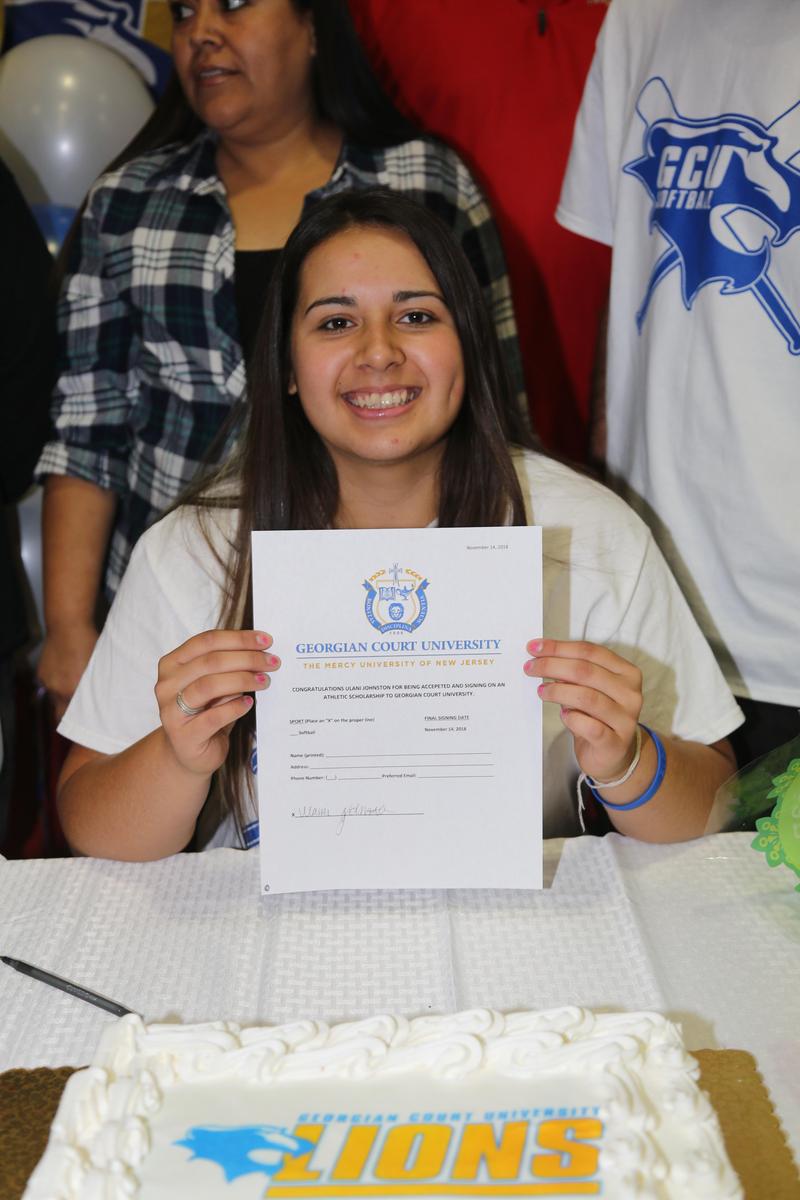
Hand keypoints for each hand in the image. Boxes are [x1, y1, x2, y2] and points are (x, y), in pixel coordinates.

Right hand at [38, 622, 99, 721]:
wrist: (67, 626)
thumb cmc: (88, 643)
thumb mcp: (98, 666)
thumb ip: (96, 685)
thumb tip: (101, 698)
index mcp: (74, 690)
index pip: (73, 716)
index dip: (79, 720)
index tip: (85, 722)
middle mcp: (58, 689)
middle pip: (60, 712)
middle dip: (67, 714)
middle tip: (78, 712)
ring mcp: (48, 682)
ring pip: (54, 698)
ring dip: (62, 696)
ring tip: (73, 687)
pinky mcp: (41, 674)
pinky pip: (49, 686)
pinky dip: (56, 684)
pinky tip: (65, 673)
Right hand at [155, 630, 279, 777]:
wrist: (189, 753)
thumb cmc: (205, 712)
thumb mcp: (214, 684)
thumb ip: (228, 666)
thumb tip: (261, 650)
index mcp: (172, 663)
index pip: (207, 641)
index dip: (238, 638)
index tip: (266, 640)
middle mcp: (166, 685)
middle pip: (210, 661)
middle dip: (246, 658)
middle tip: (272, 662)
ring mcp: (171, 711)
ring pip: (209, 686)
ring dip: (242, 680)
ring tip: (264, 681)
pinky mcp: (184, 736)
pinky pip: (213, 717)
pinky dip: (234, 707)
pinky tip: (249, 702)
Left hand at [524, 638, 642, 781]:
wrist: (612, 754)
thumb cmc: (597, 716)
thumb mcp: (588, 689)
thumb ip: (573, 673)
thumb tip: (542, 657)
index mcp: (626, 672)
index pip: (590, 652)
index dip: (559, 647)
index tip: (534, 647)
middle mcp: (630, 693)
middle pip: (586, 671)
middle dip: (552, 666)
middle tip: (530, 668)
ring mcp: (625, 719)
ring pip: (587, 697)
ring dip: (558, 692)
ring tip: (541, 691)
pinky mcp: (615, 742)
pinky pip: (590, 726)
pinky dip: (572, 718)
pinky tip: (563, 715)